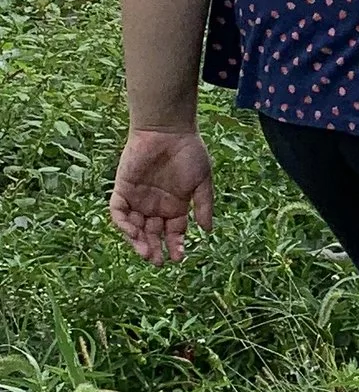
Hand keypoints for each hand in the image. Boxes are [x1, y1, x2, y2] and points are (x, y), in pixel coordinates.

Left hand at [110, 128, 214, 261]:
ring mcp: (138, 198)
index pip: (173, 233)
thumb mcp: (202, 182)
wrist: (168, 130)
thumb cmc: (189, 152)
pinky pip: (118, 211)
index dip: (176, 246)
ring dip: (138, 242)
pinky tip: (134, 232)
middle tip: (157, 262)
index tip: (179, 257)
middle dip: (154, 249)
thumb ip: (204, 206)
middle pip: (152, 234)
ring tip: (145, 252)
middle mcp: (155, 205)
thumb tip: (207, 231)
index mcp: (175, 205)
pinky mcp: (122, 189)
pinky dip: (123, 224)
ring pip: (134, 227)